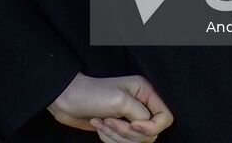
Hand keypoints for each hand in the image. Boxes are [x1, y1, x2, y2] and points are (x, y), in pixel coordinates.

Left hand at [49, 73, 172, 142]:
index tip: (132, 124)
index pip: (165, 117)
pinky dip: (110, 139)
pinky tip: (99, 126)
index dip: (151, 126)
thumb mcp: (120, 100)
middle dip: (128, 133)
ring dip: (116, 136)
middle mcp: (141, 105)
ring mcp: (129, 118)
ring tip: (102, 122)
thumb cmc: (92, 94)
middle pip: (151, 134)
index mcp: (145, 92)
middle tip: (110, 121)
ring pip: (136, 142)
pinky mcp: (119, 129)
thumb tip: (147, 128)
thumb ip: (141, 114)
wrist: (66, 100)